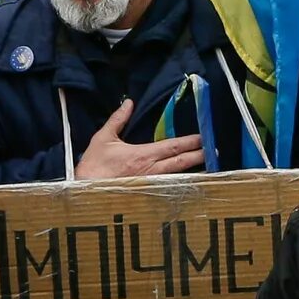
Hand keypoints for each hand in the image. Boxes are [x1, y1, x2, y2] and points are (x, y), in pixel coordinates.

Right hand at [74, 100, 206, 179]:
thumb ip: (118, 119)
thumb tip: (128, 102)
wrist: (84, 190)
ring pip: (177, 177)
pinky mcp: (147, 196)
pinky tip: (189, 184)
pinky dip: (180, 185)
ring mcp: (151, 185)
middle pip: (181, 163)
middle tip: (214, 152)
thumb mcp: (103, 138)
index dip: (191, 142)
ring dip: (192, 171)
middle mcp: (152, 171)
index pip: (173, 146)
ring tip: (207, 168)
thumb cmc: (94, 165)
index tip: (203, 137)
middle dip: (198, 156)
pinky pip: (168, 189)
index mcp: (144, 155)